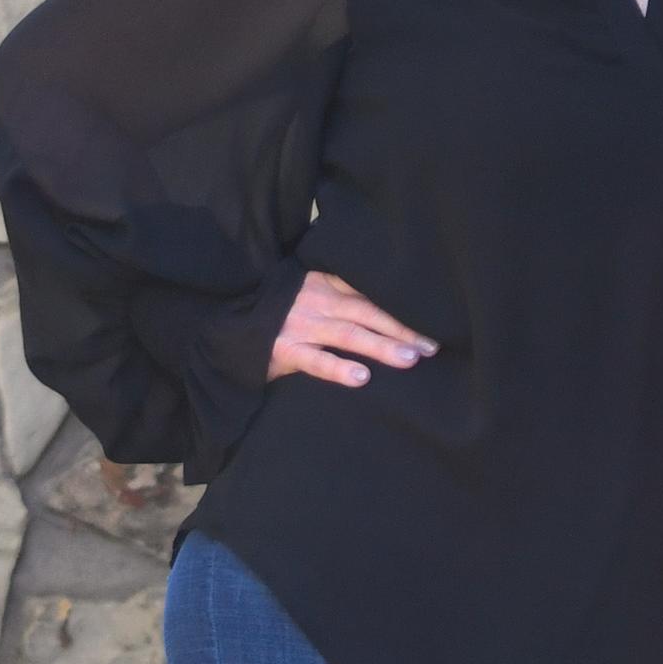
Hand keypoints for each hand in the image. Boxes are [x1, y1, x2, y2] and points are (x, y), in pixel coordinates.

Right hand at [266, 269, 438, 390]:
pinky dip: (339, 368)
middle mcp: (318, 302)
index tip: (432, 324)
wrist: (229, 320)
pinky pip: (316, 361)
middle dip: (401, 330)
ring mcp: (301, 326)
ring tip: (409, 359)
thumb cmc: (279, 309)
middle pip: (367, 314)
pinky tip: (361, 378)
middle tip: (431, 347)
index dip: (401, 310)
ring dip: (380, 346)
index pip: (370, 297)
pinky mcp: (285, 350)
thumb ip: (341, 299)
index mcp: (326, 285)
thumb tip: (384, 317)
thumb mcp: (310, 293)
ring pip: (348, 335)